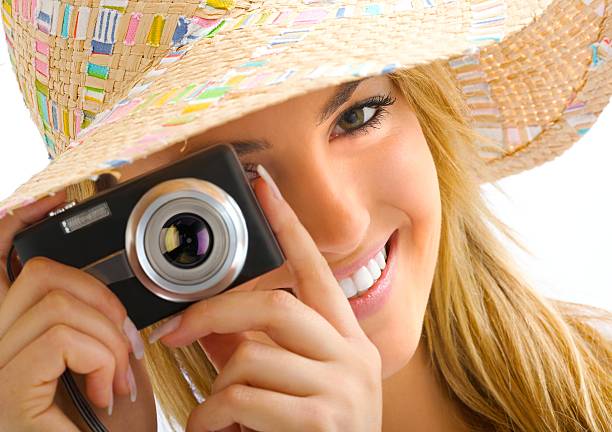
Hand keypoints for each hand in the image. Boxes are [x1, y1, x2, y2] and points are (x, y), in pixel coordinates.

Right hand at [0, 191, 142, 430]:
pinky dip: (101, 359)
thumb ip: (93, 323)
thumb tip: (101, 290)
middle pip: (41, 275)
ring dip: (110, 340)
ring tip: (118, 379)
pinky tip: (106, 392)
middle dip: (102, 300)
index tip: (52, 201)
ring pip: (57, 305)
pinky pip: (61, 339)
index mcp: (12, 336)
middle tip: (124, 347)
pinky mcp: (6, 392)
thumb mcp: (106, 360)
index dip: (16, 224)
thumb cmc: (110, 427)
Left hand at [148, 165, 382, 431]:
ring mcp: (344, 386)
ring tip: (215, 412)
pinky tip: (218, 431)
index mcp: (346, 339)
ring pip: (252, 355)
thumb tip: (213, 320)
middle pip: (274, 306)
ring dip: (217, 387)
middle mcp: (352, 355)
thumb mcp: (292, 386)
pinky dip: (214, 415)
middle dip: (216, 314)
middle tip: (176, 329)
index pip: (316, 269)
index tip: (264, 186)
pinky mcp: (324, 420)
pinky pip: (244, 396)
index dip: (288, 226)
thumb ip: (261, 350)